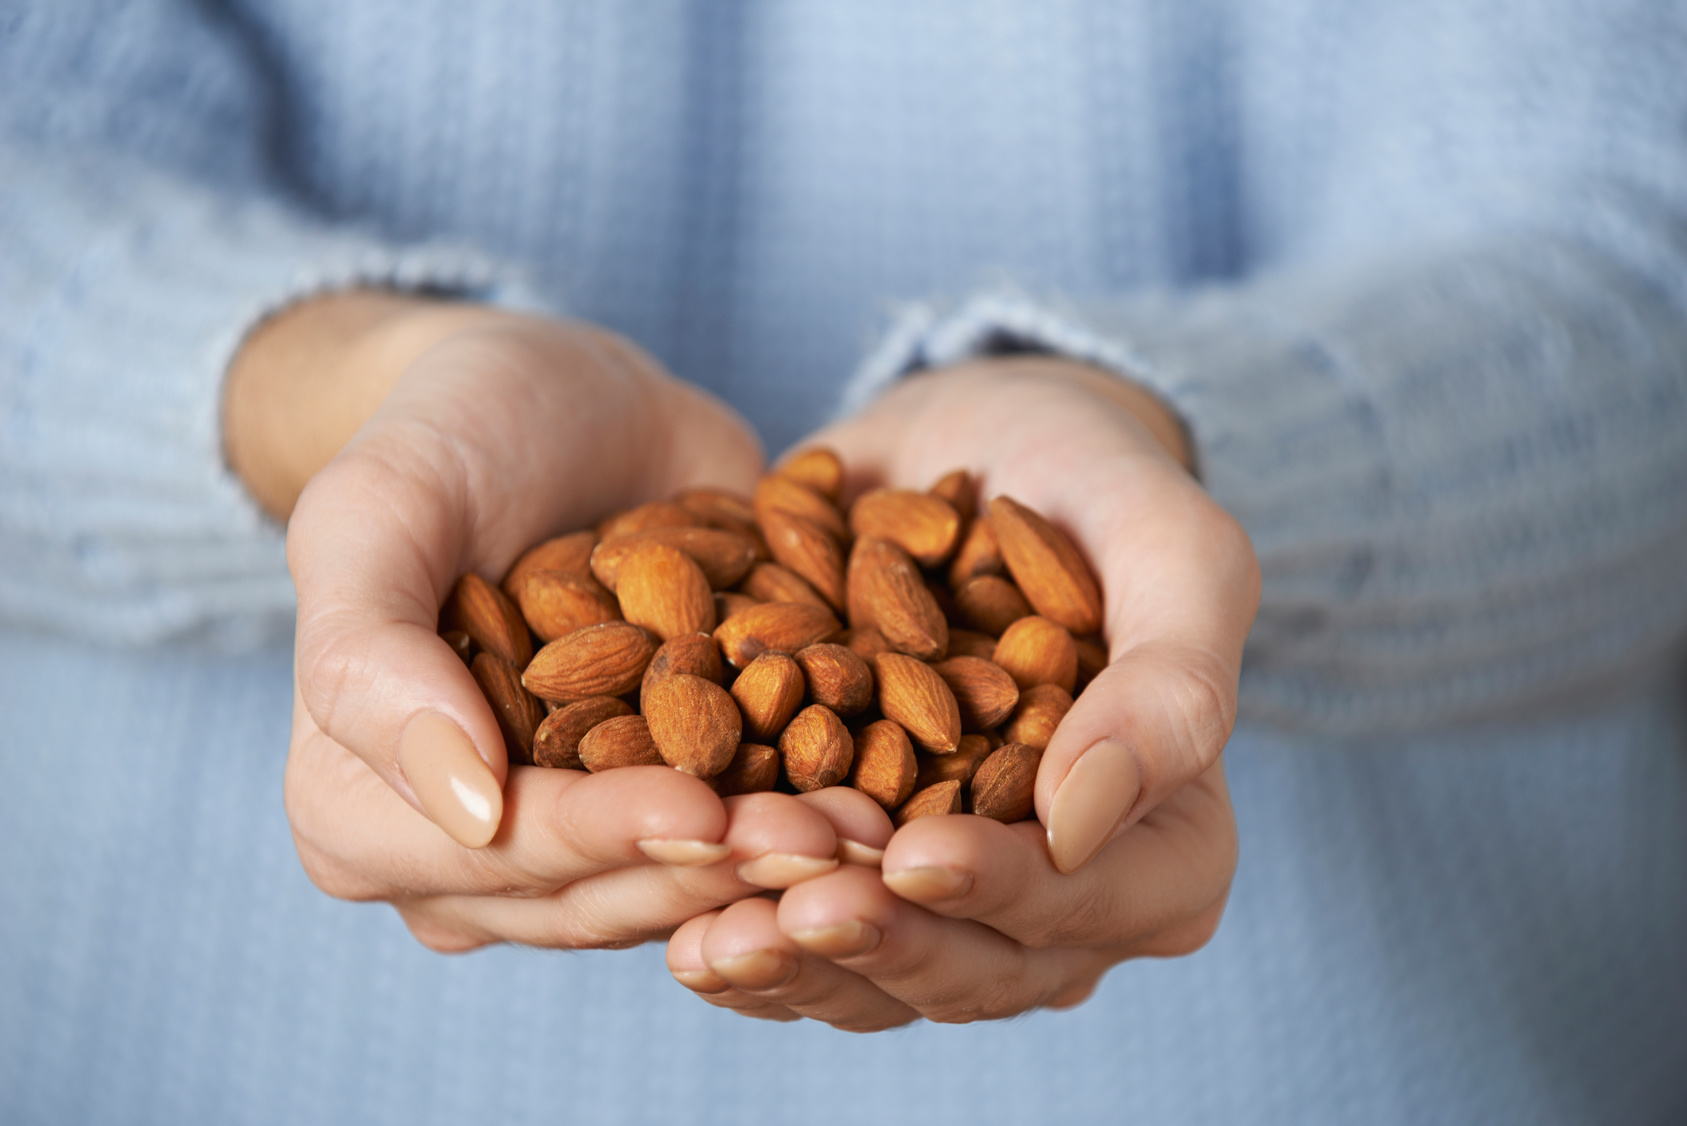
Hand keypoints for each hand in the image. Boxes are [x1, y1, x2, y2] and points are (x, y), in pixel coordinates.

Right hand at [230, 293, 850, 950]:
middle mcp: (468, 856)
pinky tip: (894, 805)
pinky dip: (812, 823)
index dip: (598, 839)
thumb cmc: (449, 433)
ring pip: (682, 886)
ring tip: (878, 826)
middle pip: (598, 893)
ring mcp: (577, 839)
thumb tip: (466, 808)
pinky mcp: (671, 800)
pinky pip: (742, 842)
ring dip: (781, 867)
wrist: (563, 401)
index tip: (703, 810)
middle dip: (717, 869)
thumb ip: (370, 654)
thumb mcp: (377, 508)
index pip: (494, 857)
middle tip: (833, 838)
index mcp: (360, 813)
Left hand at [665, 356, 1258, 1026]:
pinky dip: (740, 931)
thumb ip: (1171, 683)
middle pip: (975, 968)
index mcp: (1165, 848)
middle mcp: (1061, 899)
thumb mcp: (1173, 549)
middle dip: (879, 945)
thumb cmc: (1098, 485)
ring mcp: (952, 897)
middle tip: (784, 916)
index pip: (1085, 902)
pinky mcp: (855, 870)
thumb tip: (1079, 825)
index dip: (1001, 892)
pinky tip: (674, 927)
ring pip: (878, 977)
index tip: (912, 857)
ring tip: (708, 942)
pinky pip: (801, 936)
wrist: (980, 450)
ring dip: (793, 967)